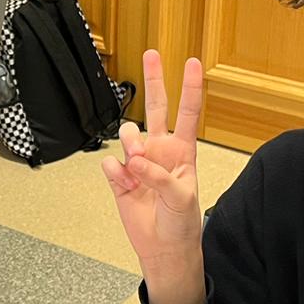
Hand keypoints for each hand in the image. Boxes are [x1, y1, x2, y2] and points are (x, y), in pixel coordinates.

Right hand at [101, 52, 206, 303]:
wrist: (163, 247)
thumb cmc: (181, 223)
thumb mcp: (180, 199)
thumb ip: (159, 176)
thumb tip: (135, 160)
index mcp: (182, 152)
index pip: (188, 113)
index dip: (190, 88)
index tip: (193, 63)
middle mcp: (160, 151)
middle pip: (157, 108)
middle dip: (155, 80)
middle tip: (152, 55)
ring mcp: (139, 163)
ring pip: (128, 134)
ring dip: (129, 143)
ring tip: (134, 165)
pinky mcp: (119, 177)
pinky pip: (110, 163)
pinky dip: (116, 173)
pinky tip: (124, 184)